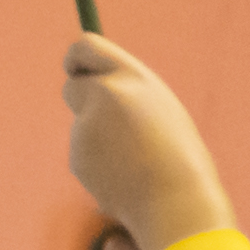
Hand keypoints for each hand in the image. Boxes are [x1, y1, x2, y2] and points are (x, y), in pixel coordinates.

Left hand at [63, 35, 232, 249]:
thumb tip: (91, 85)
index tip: (74, 69)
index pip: (86, 48)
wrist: (176, 201)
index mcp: (133, 77)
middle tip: (101, 119)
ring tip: (131, 159)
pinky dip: (96, 164)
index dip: (76, 59)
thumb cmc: (177, 157)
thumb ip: (126, 94)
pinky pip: (82, 155)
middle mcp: (106, 95)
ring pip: (81, 127)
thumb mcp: (158, 110)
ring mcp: (88, 126)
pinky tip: (123, 176)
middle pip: (72, 87)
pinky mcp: (78, 156)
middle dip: (81, 100)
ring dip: (96, 138)